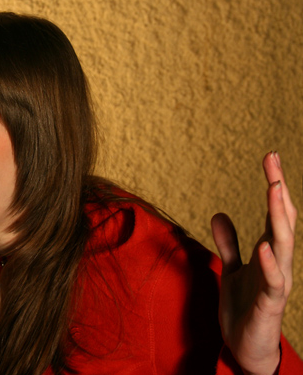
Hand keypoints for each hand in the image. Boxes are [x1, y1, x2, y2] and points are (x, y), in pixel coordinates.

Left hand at [211, 152, 296, 374]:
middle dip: (278, 190)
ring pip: (283, 244)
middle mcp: (277, 262)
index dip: (274, 185)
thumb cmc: (243, 307)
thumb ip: (228, 242)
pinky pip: (273, 280)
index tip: (270, 155)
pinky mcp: (269, 303)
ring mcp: (276, 282)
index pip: (273, 212)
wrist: (245, 347)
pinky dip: (269, 262)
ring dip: (279, 217)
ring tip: (274, 189)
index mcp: (268, 252)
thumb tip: (218, 213)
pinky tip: (264, 245)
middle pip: (281, 220)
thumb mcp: (232, 268)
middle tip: (273, 160)